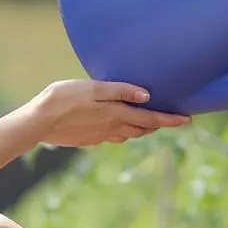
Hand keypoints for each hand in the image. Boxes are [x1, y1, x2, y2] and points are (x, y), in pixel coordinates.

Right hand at [26, 79, 190, 146]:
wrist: (39, 122)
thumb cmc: (63, 98)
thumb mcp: (92, 88)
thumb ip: (119, 90)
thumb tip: (146, 95)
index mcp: (116, 115)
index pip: (151, 118)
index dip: (170, 119)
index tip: (188, 120)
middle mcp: (112, 128)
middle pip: (142, 129)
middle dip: (157, 124)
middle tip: (170, 118)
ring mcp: (100, 136)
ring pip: (128, 134)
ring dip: (141, 129)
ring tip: (146, 121)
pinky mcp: (88, 139)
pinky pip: (112, 136)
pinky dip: (122, 131)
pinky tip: (115, 125)